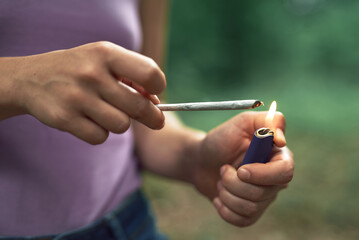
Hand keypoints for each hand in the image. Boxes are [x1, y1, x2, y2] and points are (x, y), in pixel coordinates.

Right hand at [1, 41, 165, 143]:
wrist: (31, 79)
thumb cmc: (79, 69)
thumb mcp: (104, 61)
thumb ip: (133, 78)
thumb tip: (156, 103)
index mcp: (105, 53)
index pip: (149, 73)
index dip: (158, 87)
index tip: (154, 93)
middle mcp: (91, 73)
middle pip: (139, 106)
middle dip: (152, 116)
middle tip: (156, 120)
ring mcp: (77, 97)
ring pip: (121, 125)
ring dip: (119, 123)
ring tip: (106, 112)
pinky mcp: (65, 118)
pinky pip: (100, 137)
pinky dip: (99, 133)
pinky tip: (88, 120)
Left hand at [193, 111, 293, 226]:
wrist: (200, 160)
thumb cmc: (221, 140)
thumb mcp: (241, 122)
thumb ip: (266, 120)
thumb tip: (282, 139)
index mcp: (277, 158)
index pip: (285, 172)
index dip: (263, 174)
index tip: (241, 170)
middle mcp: (274, 180)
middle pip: (265, 193)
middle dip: (236, 183)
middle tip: (223, 169)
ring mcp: (263, 198)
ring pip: (251, 207)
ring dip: (227, 192)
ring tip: (221, 179)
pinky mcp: (250, 212)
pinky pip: (242, 220)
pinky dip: (224, 208)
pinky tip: (219, 196)